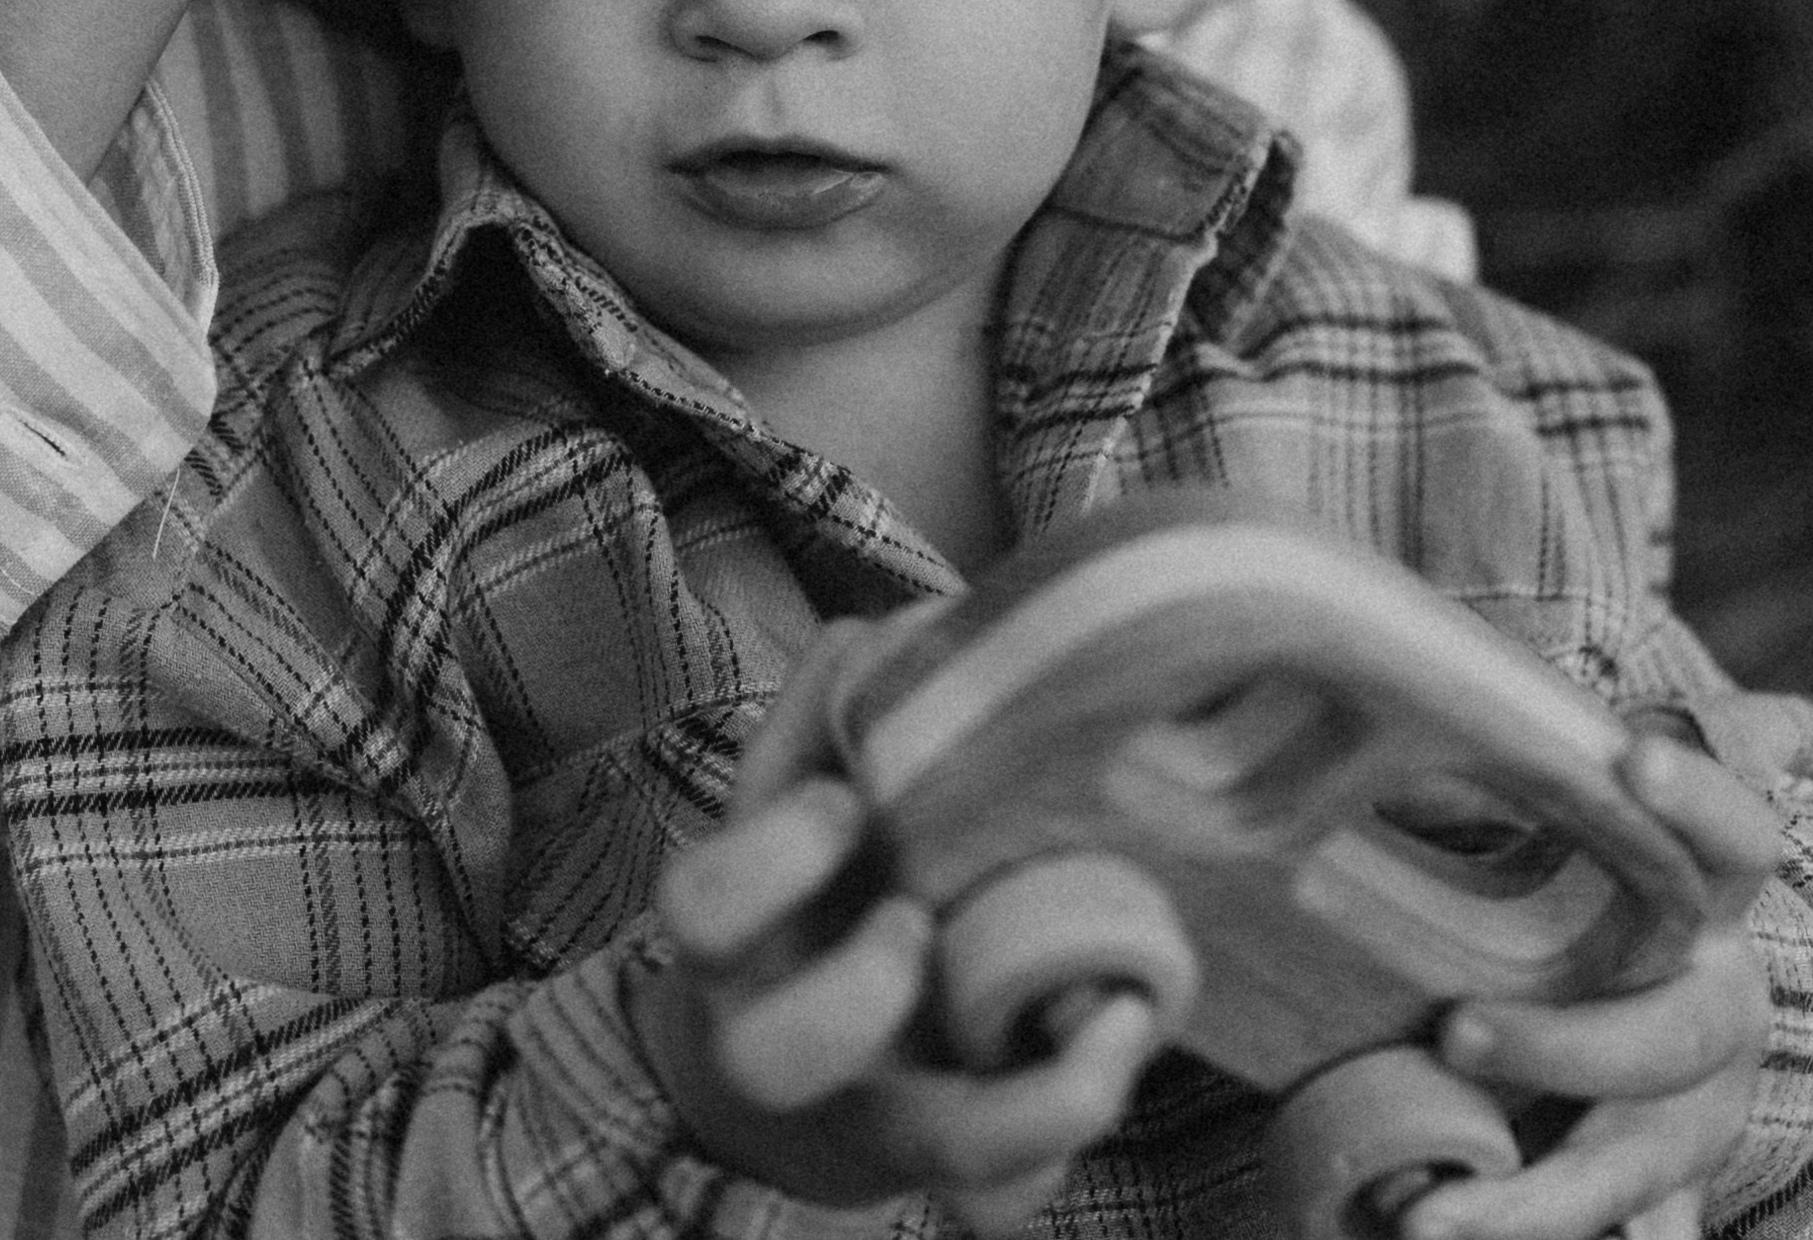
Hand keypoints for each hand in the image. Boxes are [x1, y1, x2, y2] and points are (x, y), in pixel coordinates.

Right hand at [635, 625, 1157, 1230]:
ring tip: (1111, 1016)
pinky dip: (1065, 1148)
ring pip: (933, 1152)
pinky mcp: (942, 1181)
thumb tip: (879, 631)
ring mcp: (868, 1125)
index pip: (701, 909)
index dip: (774, 857)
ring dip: (1027, 1096)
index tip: (846, 805)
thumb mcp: (782, 822)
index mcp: (735, 946)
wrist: (772, 1090)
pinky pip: (1003, 1203)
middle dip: (857, 989)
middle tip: (921, 920)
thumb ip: (817, 729)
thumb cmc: (800, 912)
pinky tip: (1109, 1057)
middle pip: (779, 1055)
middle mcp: (785, 1048)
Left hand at [1399, 733, 1782, 1239]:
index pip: (1738, 835)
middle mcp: (1717, 1003)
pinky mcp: (1657, 1175)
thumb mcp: (1598, 798)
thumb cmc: (1601, 855)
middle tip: (1456, 1029)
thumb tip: (1426, 691)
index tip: (1635, 758)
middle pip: (1671, 1035)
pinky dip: (1539, 1232)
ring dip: (1537, 1197)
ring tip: (1428, 1218)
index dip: (1699, 799)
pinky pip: (1617, 1226)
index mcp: (1717, 897)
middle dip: (1569, 1044)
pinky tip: (1444, 1233)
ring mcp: (1693, 1105)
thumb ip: (1544, 755)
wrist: (1670, 963)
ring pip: (1635, 1163)